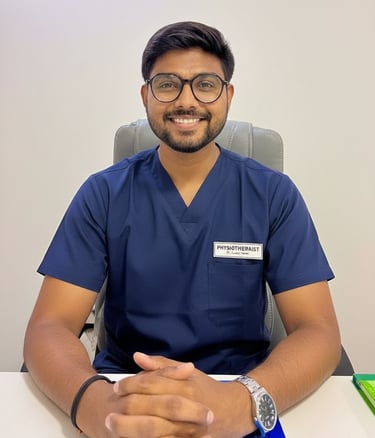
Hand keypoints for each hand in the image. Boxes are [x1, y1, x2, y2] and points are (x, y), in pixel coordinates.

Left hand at [106, 352, 253, 437]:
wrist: (233, 412)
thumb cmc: (206, 389)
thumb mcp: (188, 372)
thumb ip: (161, 365)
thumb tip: (137, 356)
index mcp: (184, 385)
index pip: (154, 383)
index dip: (133, 384)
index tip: (118, 387)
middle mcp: (186, 405)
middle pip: (152, 406)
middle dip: (128, 406)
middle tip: (111, 406)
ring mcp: (187, 427)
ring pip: (155, 429)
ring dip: (131, 427)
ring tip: (112, 424)